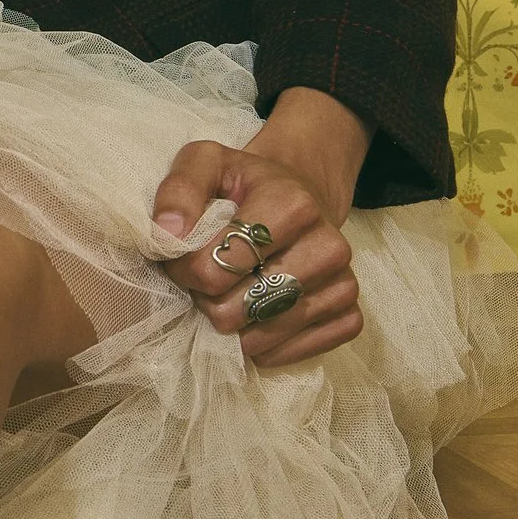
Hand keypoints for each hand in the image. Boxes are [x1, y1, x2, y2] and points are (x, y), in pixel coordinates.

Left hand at [150, 140, 361, 370]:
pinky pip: (290, 354)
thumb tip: (167, 234)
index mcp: (293, 204)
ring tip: (229, 291)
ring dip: (231, 324)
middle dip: (206, 299)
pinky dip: (261, 346)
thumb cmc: (245, 186)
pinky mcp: (350, 317)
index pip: (215, 267)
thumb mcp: (207, 164)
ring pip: (259, 338)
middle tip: (207, 277)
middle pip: (234, 310)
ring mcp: (344, 285)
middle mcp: (328, 247)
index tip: (183, 256)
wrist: (300, 200)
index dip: (185, 269)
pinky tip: (254, 316)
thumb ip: (180, 190)